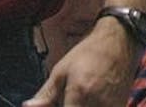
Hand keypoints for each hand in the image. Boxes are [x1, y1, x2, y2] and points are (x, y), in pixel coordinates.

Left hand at [24, 17, 139, 105]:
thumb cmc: (86, 55)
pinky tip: (86, 97)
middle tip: (63, 96)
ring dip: (75, 104)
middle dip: (66, 105)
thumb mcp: (60, 71)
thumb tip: (28, 106)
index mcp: (79, 95)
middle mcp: (98, 106)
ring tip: (73, 95)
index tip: (53, 102)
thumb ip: (46, 95)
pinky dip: (89, 105)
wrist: (117, 46)